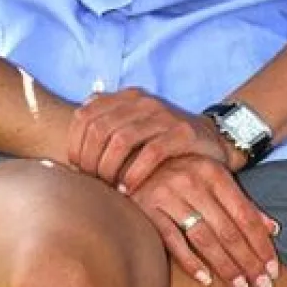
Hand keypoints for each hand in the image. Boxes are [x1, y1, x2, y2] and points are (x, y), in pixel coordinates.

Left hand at [68, 88, 234, 191]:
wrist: (213, 140)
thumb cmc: (164, 141)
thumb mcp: (134, 126)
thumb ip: (106, 125)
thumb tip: (73, 137)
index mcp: (126, 98)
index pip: (85, 115)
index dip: (75, 143)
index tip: (76, 168)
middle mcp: (143, 102)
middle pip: (100, 129)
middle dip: (90, 159)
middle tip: (92, 181)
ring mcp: (164, 116)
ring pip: (122, 140)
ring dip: (109, 167)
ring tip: (109, 186)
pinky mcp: (183, 133)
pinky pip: (150, 152)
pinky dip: (134, 173)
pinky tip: (129, 188)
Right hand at [129, 153, 279, 286]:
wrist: (132, 159)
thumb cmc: (181, 173)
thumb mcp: (214, 179)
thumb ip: (242, 204)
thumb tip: (273, 230)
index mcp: (214, 173)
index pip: (245, 215)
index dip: (261, 244)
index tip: (273, 269)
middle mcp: (193, 181)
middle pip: (228, 230)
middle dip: (248, 260)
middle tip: (263, 285)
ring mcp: (167, 195)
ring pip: (204, 237)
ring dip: (224, 265)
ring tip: (239, 286)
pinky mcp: (144, 210)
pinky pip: (172, 241)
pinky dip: (190, 262)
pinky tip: (205, 279)